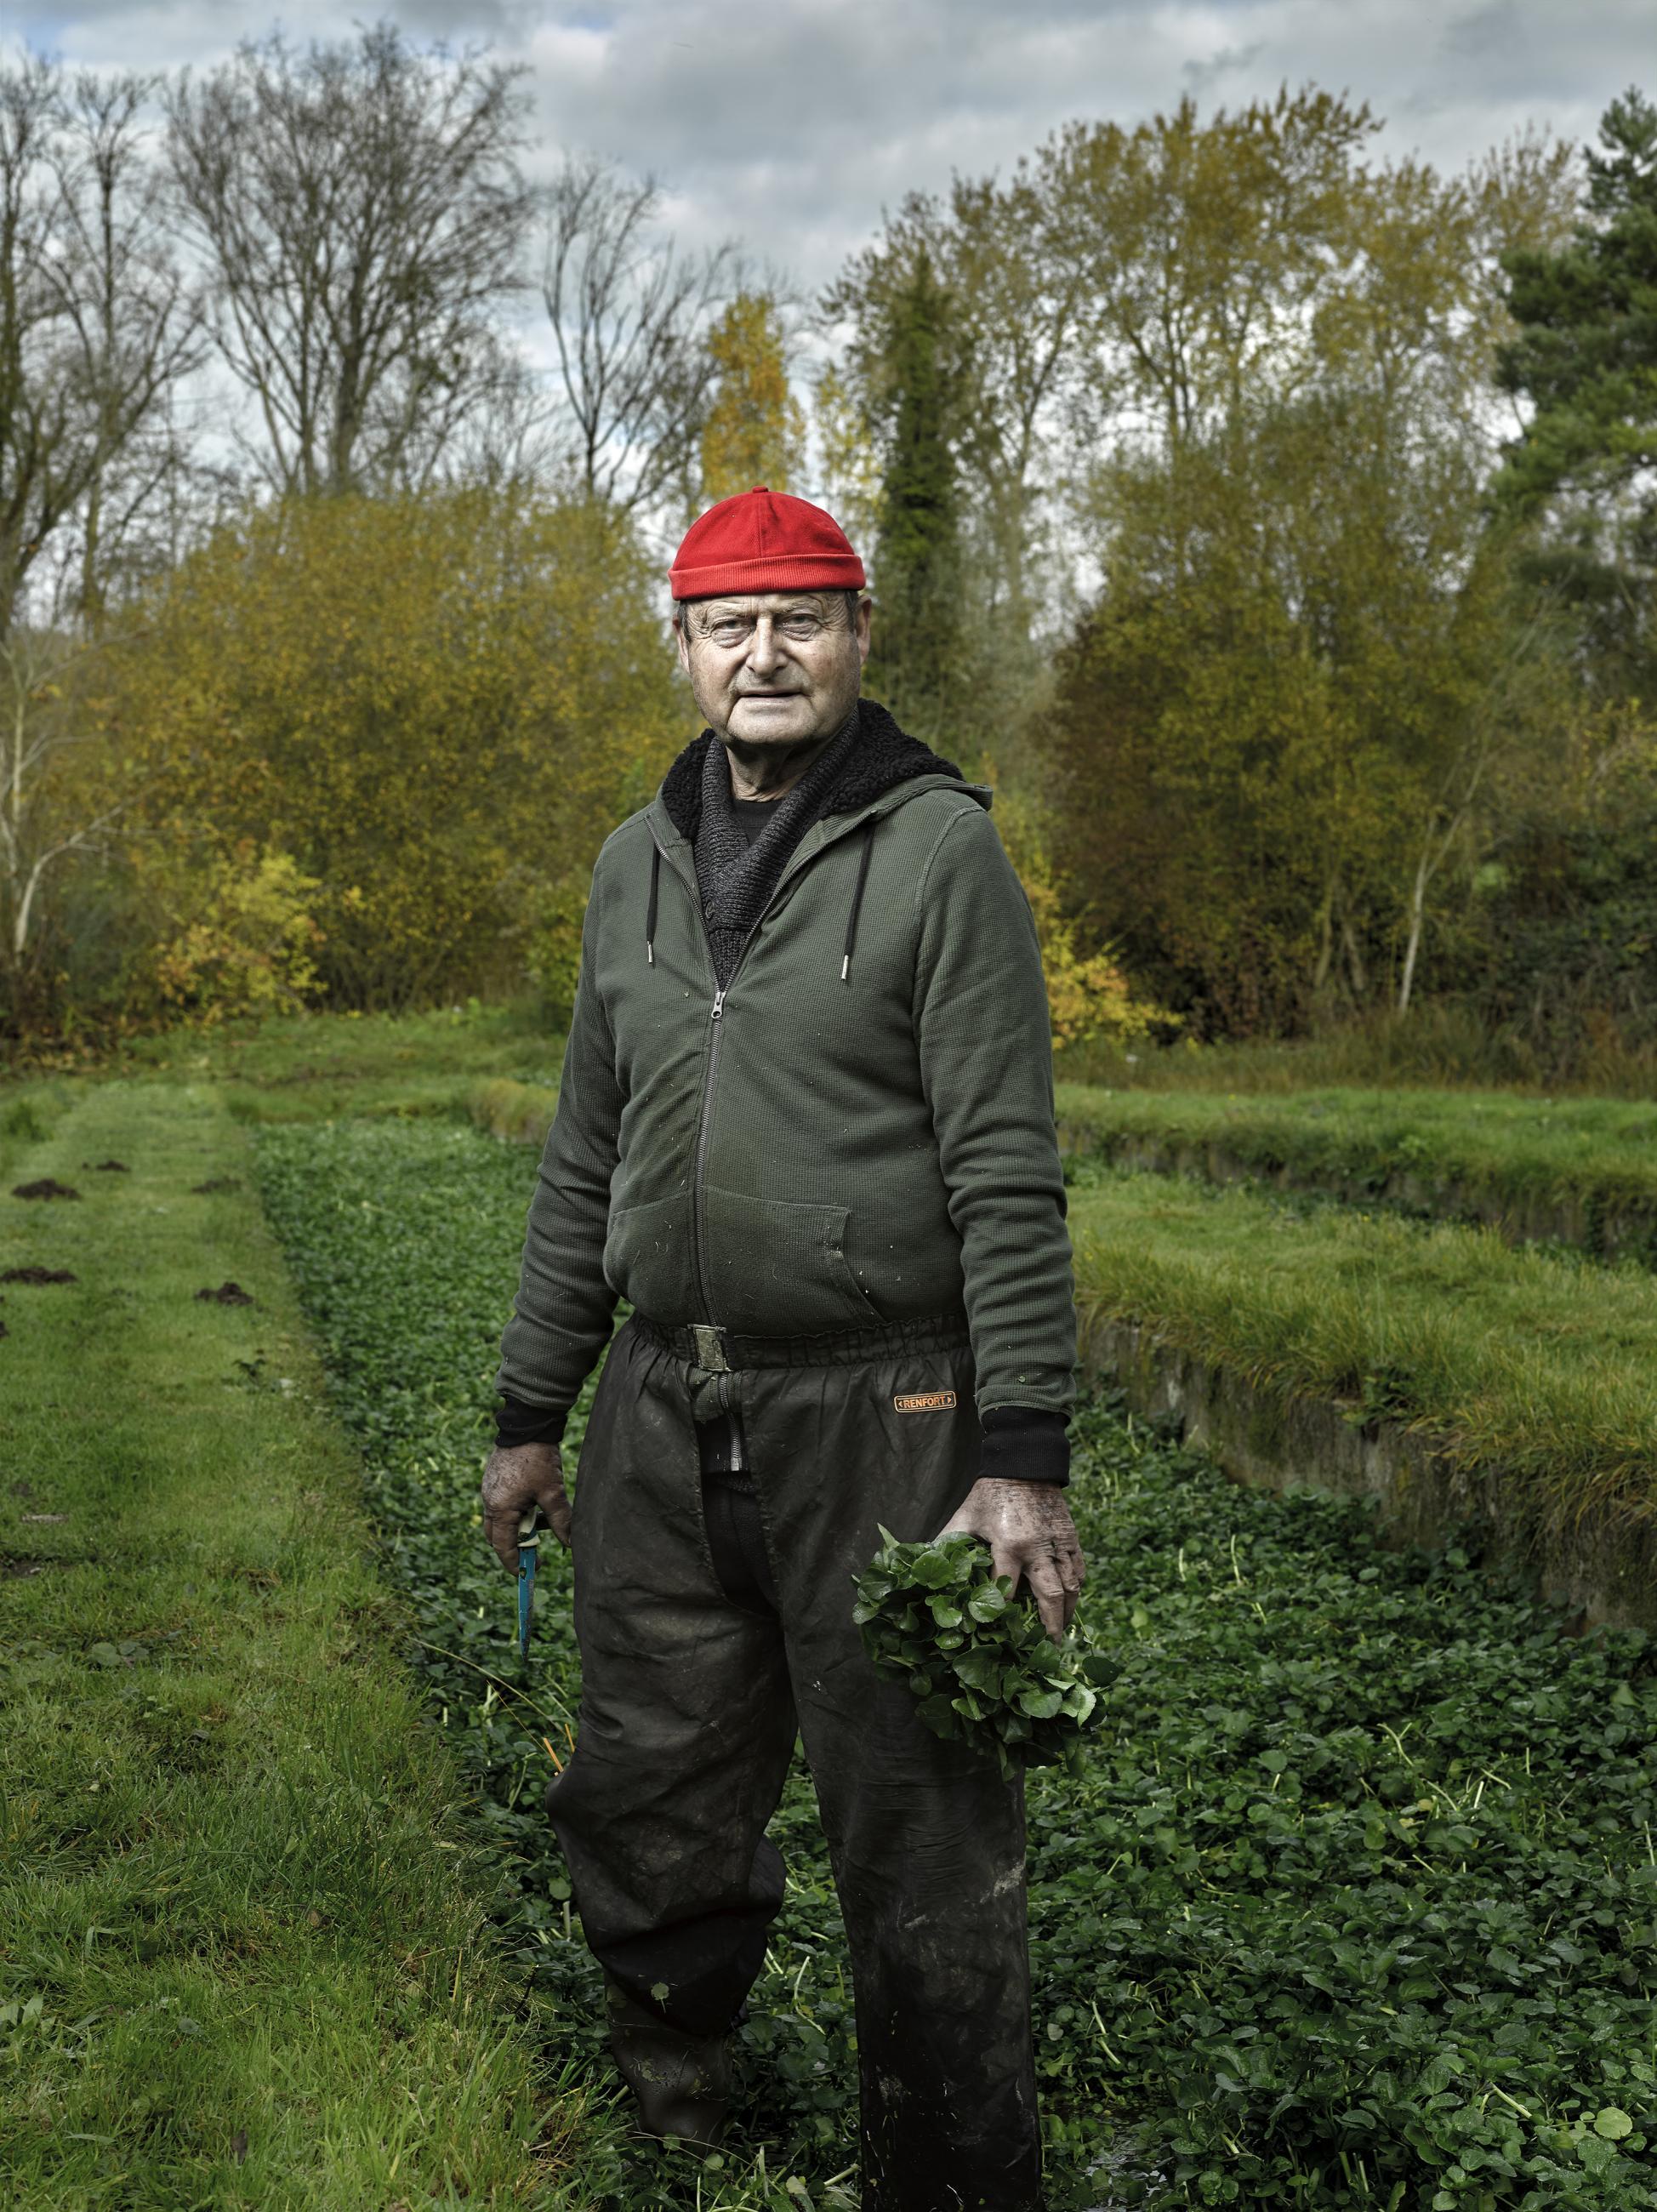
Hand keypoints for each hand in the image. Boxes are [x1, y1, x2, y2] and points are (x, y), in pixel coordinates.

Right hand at [480, 1441, 570, 1573]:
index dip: (514, 1563)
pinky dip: (517, 1513)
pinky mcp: (494, 1481)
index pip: (503, 1546)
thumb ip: (560, 1519)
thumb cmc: (538, 1458)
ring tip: (543, 1522)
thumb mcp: (553, 1491)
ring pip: (500, 1521)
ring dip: (519, 1528)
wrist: (527, 1424)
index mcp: (500, 1508)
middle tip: (535, 1554)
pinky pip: (501, 1506)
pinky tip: (536, 1505)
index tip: (526, 1573)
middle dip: (514, 1548)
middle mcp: (490, 1501)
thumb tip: (570, 1543)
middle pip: (496, 1536)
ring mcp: (489, 1490)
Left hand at [936, 1478, 1084, 1639]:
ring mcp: (1058, 1543)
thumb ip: (948, 1543)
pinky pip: (1078, 1569)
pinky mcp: (1070, 1536)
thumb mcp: (965, 1517)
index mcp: (1008, 1546)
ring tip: (1061, 1632)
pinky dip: (1077, 1588)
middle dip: (1050, 1625)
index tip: (1005, 1634)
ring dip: (1068, 1612)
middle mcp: (1037, 1549)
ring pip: (1071, 1586)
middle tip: (1048, 1647)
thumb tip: (926, 1565)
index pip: (1009, 1592)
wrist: (1023, 1463)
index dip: (1007, 1615)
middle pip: (1051, 1596)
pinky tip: (1071, 1602)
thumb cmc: (989, 1494)